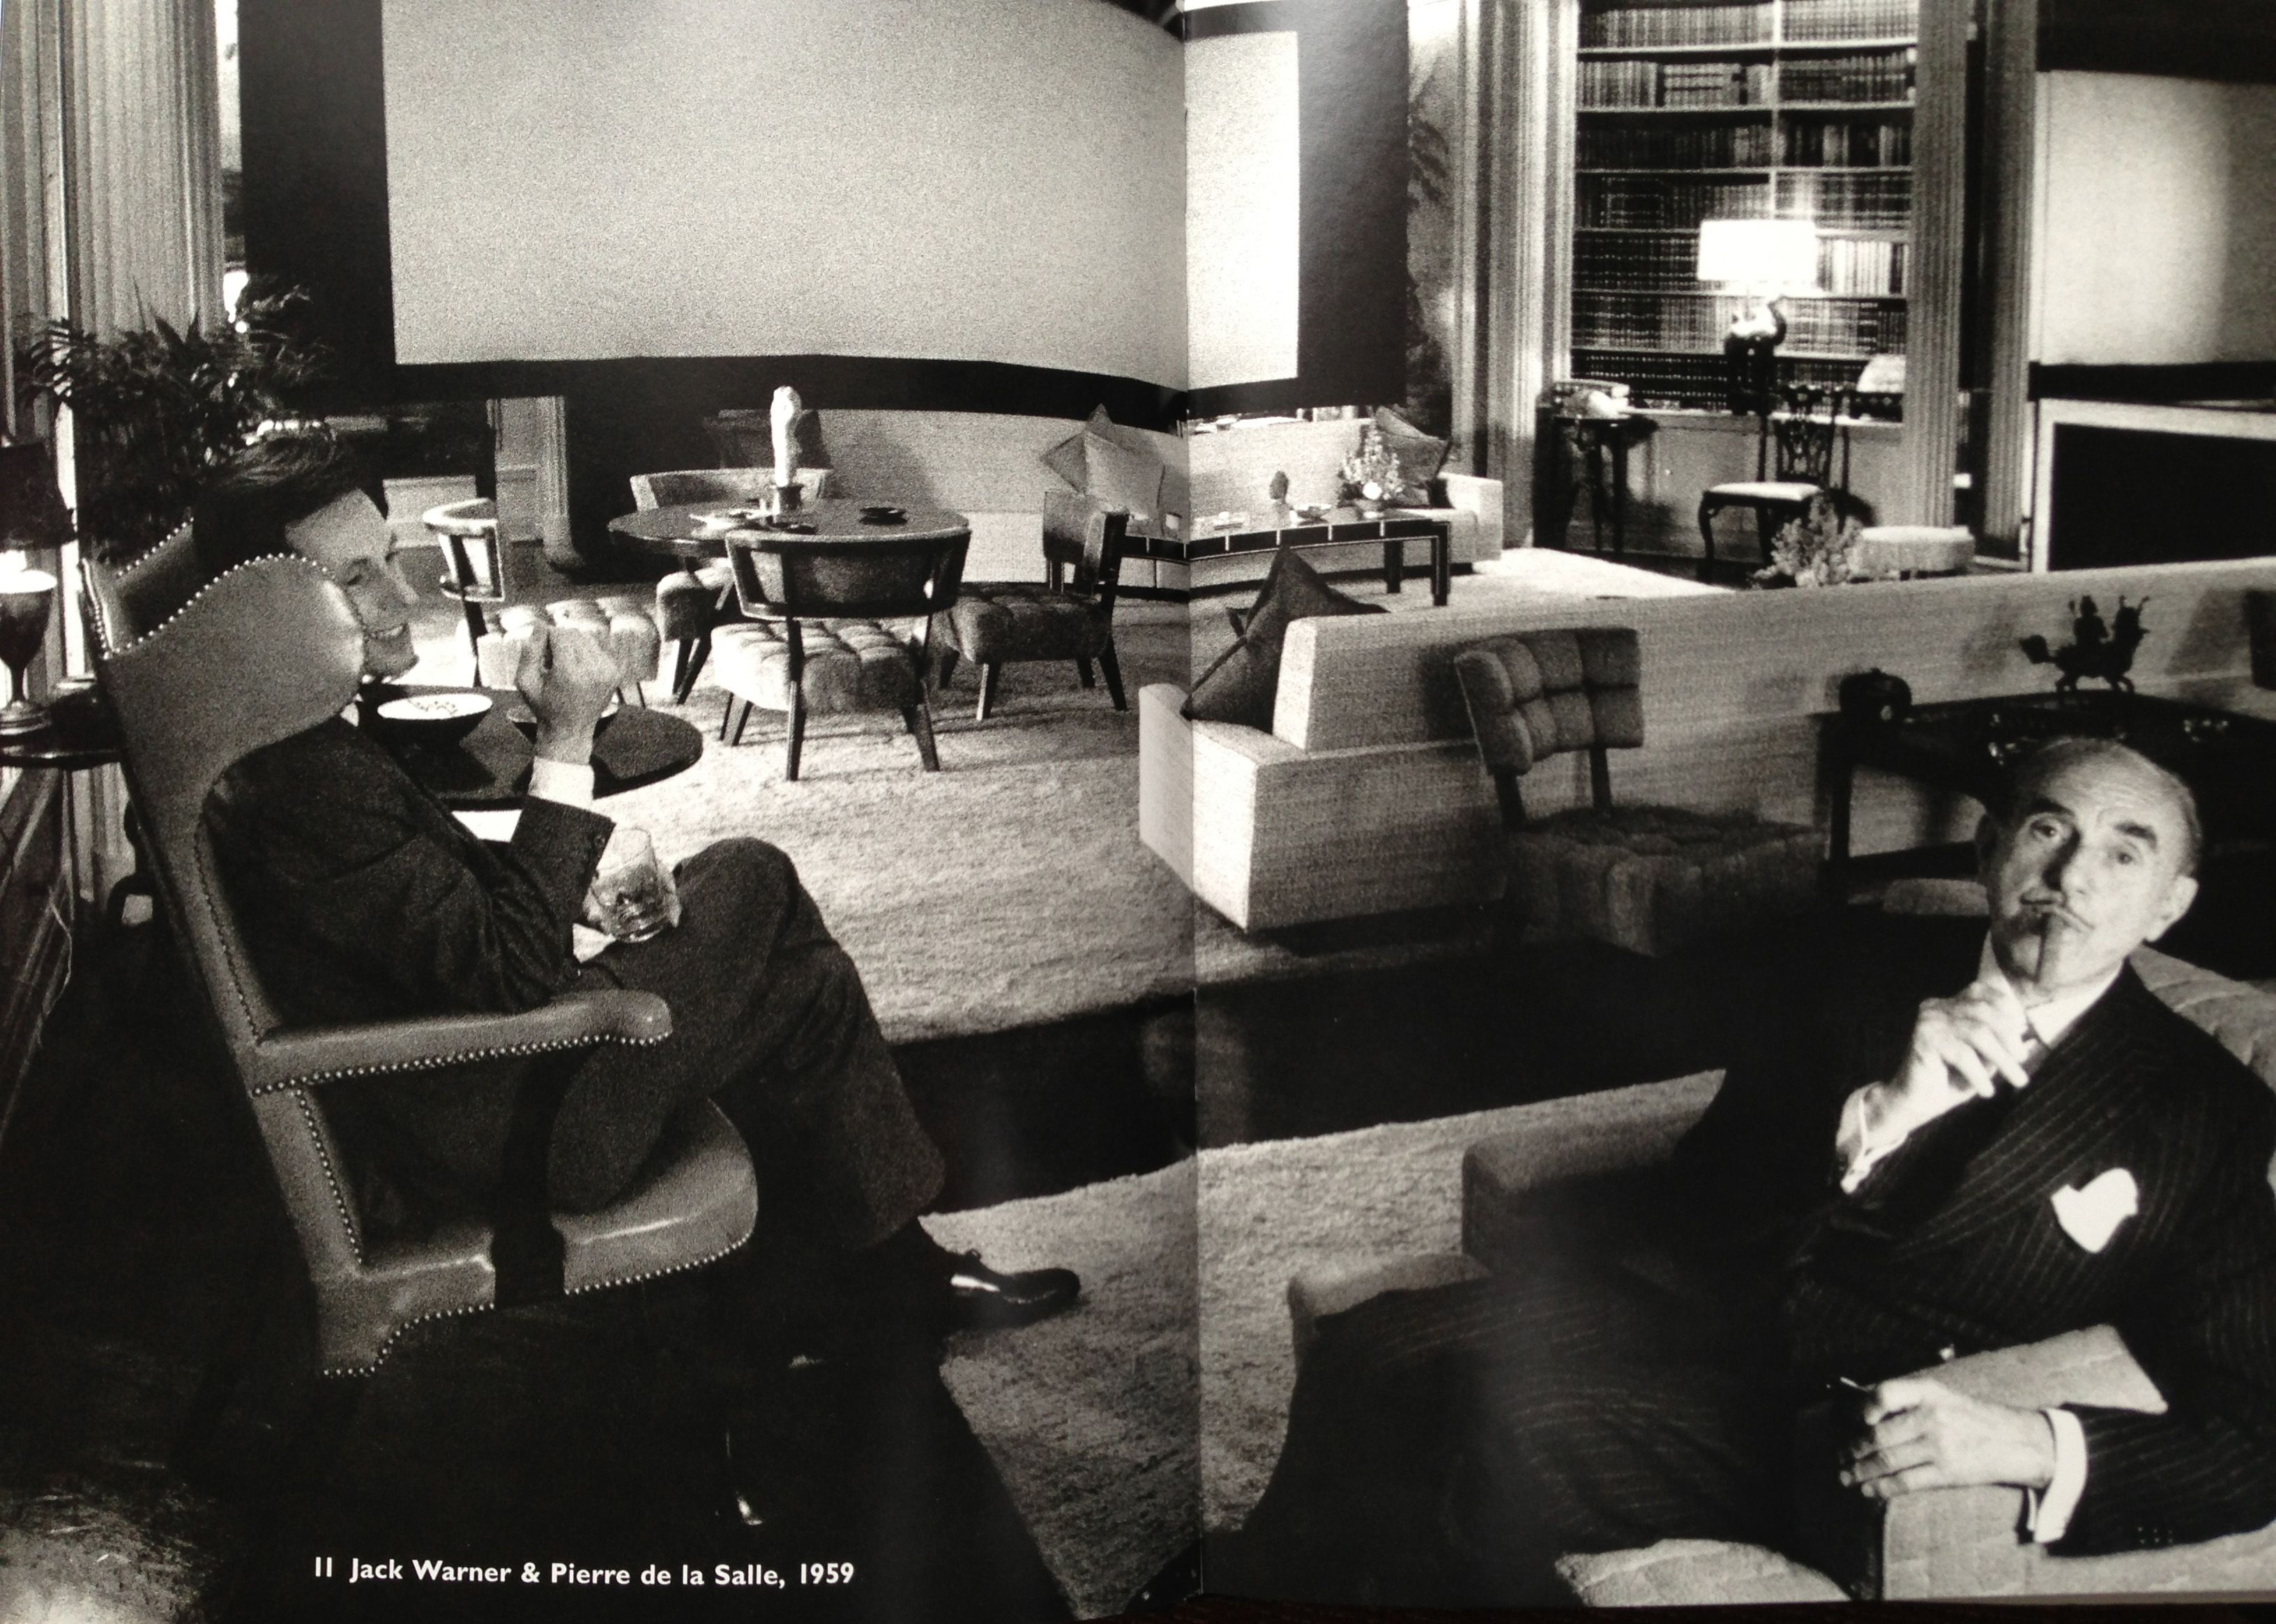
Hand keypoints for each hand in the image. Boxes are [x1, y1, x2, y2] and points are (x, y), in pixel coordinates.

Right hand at [514, 623, 619, 764]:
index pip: (559, 634)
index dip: (546, 637)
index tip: (540, 651)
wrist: (570, 730)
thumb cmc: (543, 706)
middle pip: (574, 633)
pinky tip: (576, 668)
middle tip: (550, 659)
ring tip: (563, 664)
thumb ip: (529, 651)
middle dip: (559, 640)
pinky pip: (598, 647)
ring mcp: (608, 671)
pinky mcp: (615, 672)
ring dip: (572, 644)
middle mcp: (593, 670)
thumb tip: (539, 625)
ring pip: (587, 637)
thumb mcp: (525, 681)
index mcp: (570, 673)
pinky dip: (585, 651)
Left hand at [1841, 1376, 2056, 1498]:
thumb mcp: (1941, 1395)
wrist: (2017, 1441)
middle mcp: (1932, 1417)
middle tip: (1840, 1457)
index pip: (1886, 1393)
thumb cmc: (1970, 1416)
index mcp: (1929, 1392)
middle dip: (1853, 1449)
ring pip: (1888, 1460)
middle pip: (1880, 1435)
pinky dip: (1882, 1487)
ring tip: (1846, 1477)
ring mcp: (1940, 1446)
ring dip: (1861, 1471)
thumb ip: (1907, 1399)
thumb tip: (1862, 1410)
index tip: (1854, 1420)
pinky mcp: (1947, 1473)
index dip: (1865, 1407)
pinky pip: (1906, 1482)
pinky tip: (1869, 1490)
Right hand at [1865, 978, 2033, 1141]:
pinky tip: (1987, 1091)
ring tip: (2017, 1080)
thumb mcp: (1983, 1059)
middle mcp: (1936, 1007)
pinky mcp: (1923, 1040)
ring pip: (1978, 1032)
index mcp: (1948, 1005)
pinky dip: (1979, 1074)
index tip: (2022, 1029)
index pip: (1981, 991)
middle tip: (2022, 1061)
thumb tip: (2028, 1035)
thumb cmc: (1950, 1081)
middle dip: (2009, 1037)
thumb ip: (2000, 1044)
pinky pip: (1962, 1054)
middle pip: (1984, 1011)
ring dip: (2002, 1059)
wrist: (1914, 1103)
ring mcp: (1928, 1021)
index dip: (2005, 1005)